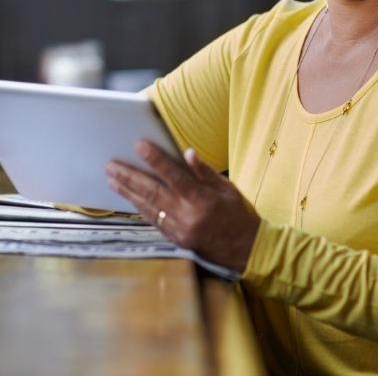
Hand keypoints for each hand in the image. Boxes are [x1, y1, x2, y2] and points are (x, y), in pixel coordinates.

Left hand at [105, 140, 260, 272]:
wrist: (246, 249)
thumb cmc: (239, 214)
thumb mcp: (228, 188)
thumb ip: (205, 172)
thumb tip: (188, 153)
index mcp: (203, 200)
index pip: (174, 176)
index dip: (156, 160)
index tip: (140, 145)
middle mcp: (188, 216)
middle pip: (154, 192)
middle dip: (131, 176)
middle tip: (112, 164)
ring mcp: (180, 230)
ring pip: (148, 207)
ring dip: (128, 192)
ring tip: (112, 179)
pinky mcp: (176, 239)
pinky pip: (153, 220)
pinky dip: (140, 207)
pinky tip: (129, 198)